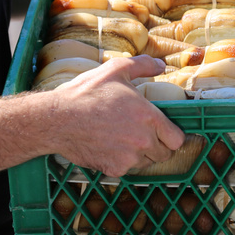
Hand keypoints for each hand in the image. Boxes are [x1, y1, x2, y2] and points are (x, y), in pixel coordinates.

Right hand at [48, 55, 184, 176]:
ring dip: (141, 154)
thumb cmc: (86, 93)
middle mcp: (143, 141)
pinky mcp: (113, 169)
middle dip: (158, 145)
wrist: (57, 119)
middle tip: (143, 133)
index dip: (172, 135)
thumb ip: (142, 65)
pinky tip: (109, 146)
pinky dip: (121, 161)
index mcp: (149, 117)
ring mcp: (128, 158)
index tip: (164, 130)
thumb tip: (160, 64)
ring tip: (124, 138)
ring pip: (146, 162)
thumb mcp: (116, 69)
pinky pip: (127, 169)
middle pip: (165, 154)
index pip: (177, 139)